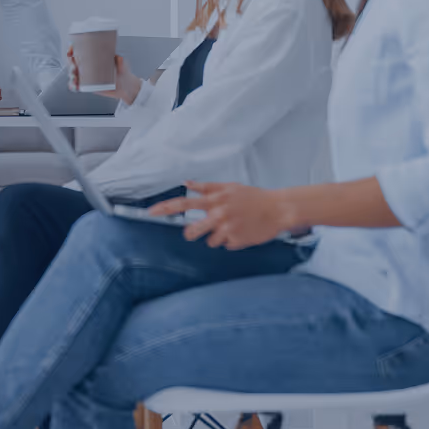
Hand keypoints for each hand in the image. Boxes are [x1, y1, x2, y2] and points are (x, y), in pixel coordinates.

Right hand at [67, 47, 140, 104]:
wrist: (126, 87)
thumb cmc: (123, 72)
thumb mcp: (123, 64)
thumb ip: (120, 61)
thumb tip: (118, 58)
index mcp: (94, 58)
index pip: (79, 52)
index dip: (72, 50)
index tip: (70, 51)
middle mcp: (88, 66)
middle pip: (73, 64)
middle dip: (70, 65)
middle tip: (74, 68)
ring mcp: (87, 76)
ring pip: (74, 75)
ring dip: (71, 77)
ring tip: (75, 79)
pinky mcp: (88, 86)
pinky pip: (77, 86)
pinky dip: (73, 86)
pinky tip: (74, 87)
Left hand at [148, 181, 301, 249]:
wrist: (278, 209)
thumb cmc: (253, 197)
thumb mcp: (229, 187)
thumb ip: (207, 187)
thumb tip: (186, 183)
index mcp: (215, 200)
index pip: (183, 204)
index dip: (165, 208)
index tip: (150, 212)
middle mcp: (218, 215)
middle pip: (192, 231)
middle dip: (192, 234)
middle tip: (200, 231)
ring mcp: (227, 229)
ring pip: (210, 241)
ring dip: (217, 237)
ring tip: (232, 226)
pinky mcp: (237, 241)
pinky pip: (226, 245)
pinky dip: (231, 240)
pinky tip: (242, 231)